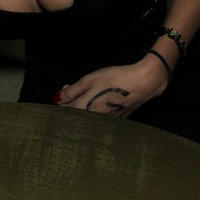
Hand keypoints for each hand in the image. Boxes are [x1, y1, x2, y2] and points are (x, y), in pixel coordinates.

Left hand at [53, 55, 169, 117]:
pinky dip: (95, 107)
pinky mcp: (118, 119)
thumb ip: (72, 91)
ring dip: (82, 104)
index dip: (62, 101)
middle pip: (76, 114)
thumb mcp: (89, 80)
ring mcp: (108, 121)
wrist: (143, 82)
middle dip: (71, 102)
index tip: (64, 89)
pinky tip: (99, 97)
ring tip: (86, 90)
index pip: (66, 111)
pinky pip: (101, 116)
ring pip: (88, 115)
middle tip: (72, 87)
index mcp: (86, 109)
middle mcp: (95, 119)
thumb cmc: (115, 79)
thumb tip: (56, 99)